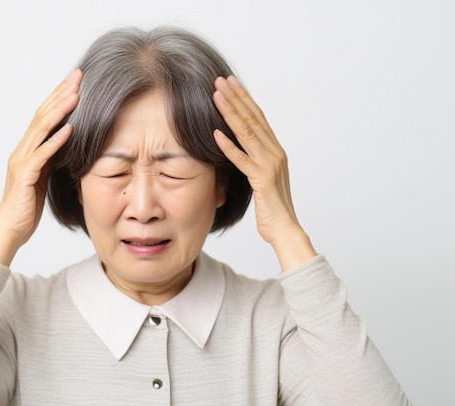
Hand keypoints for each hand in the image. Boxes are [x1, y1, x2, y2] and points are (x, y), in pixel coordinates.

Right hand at [0, 69, 81, 264]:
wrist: (9, 229)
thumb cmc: (26, 206)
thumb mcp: (43, 177)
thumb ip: (51, 159)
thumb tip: (67, 145)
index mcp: (28, 150)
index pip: (44, 117)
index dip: (59, 97)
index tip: (75, 82)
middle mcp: (22, 150)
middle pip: (42, 115)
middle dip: (61, 94)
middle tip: (78, 76)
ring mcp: (22, 161)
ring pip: (41, 129)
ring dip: (59, 111)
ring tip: (76, 95)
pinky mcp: (25, 176)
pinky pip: (42, 155)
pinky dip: (56, 140)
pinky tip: (70, 129)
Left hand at [212, 76, 315, 269]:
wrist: (286, 230)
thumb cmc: (271, 208)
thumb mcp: (261, 179)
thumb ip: (253, 161)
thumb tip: (241, 150)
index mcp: (275, 150)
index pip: (257, 118)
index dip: (243, 99)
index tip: (230, 83)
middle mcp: (275, 152)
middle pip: (253, 119)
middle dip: (236, 97)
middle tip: (220, 80)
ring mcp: (270, 164)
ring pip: (247, 133)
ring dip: (230, 112)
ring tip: (216, 96)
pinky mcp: (262, 179)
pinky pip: (243, 160)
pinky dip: (229, 146)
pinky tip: (215, 134)